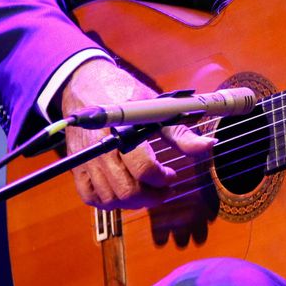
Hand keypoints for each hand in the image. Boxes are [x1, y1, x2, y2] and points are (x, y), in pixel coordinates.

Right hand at [61, 58, 215, 209]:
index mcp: (123, 129)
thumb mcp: (155, 107)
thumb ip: (181, 132)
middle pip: (126, 190)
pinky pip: (90, 196)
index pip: (144, 169)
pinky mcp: (76, 164)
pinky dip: (108, 202)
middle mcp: (102, 147)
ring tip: (147, 192)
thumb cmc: (124, 93)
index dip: (163, 179)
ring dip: (133, 202)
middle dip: (151, 197)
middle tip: (163, 190)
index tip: (171, 176)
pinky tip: (123, 192)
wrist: (86, 83)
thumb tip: (209, 146)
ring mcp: (86, 158)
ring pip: (110, 198)